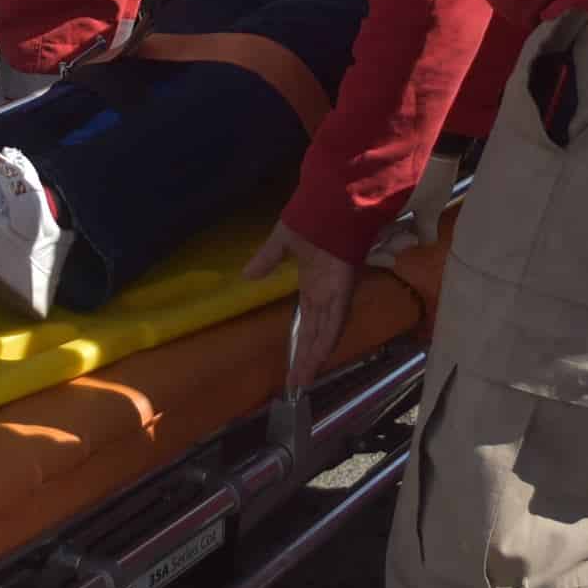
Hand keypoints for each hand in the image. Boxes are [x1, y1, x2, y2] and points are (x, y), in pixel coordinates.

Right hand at [243, 221, 356, 392]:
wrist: (330, 205)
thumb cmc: (309, 219)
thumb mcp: (281, 242)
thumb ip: (267, 259)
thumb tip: (247, 274)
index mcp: (312, 284)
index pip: (307, 321)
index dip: (301, 342)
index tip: (295, 361)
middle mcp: (324, 294)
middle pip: (314, 334)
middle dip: (305, 358)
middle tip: (297, 382)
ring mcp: (333, 294)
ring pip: (324, 334)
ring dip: (314, 357)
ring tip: (303, 380)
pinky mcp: (341, 291)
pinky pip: (334, 321)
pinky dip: (327, 341)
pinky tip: (318, 359)